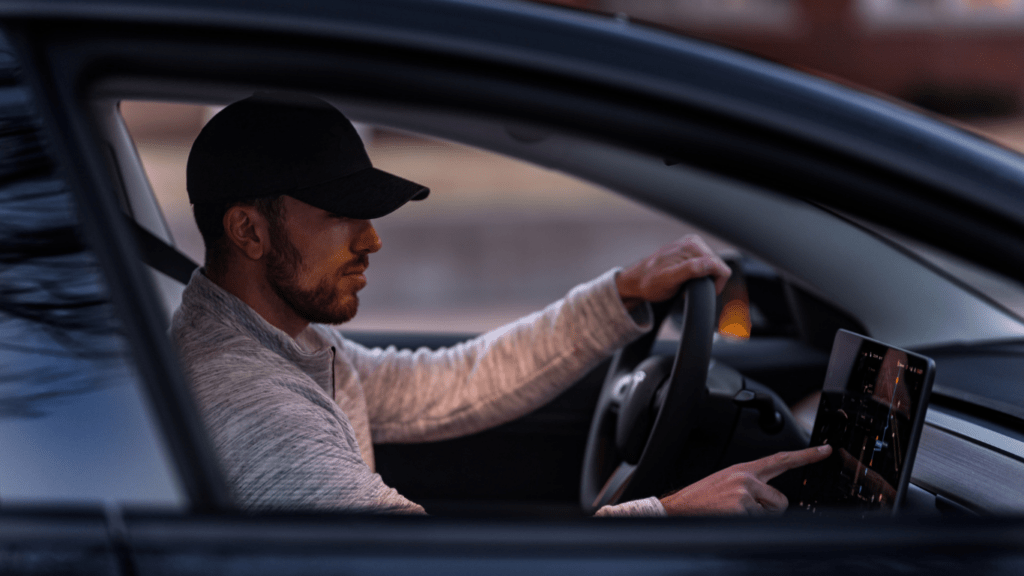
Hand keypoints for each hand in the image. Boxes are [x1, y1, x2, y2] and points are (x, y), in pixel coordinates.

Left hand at [616, 235, 731, 309]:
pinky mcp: (690, 248)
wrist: (637, 280)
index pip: (721, 269)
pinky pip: (706, 263)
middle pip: (718, 267)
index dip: (714, 285)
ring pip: (714, 266)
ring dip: (703, 277)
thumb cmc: (650, 283)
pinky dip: (699, 272)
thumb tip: (710, 263)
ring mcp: (692, 243)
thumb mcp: (669, 280)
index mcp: (692, 247)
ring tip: (685, 282)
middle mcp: (693, 242)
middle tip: (687, 287)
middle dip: (707, 281)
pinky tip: (686, 277)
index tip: (697, 291)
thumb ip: (691, 270)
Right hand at [659, 445, 831, 515]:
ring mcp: (744, 493)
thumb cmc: (701, 500)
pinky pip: (759, 523)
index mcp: (743, 469)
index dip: (806, 455)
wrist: (676, 509)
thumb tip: (771, 498)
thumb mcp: (726, 484)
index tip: (826, 450)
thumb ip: (750, 485)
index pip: (781, 459)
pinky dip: (746, 525)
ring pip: (771, 514)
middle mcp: (746, 478)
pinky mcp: (742, 508)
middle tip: (743, 510)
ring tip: (732, 513)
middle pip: (781, 500)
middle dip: (769, 510)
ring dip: (756, 518)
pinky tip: (729, 519)